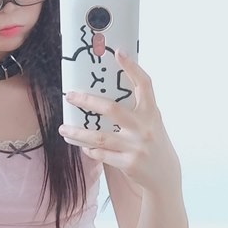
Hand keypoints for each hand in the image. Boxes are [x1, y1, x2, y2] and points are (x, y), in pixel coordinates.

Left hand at [58, 51, 178, 192]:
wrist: (164, 175)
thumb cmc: (153, 143)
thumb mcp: (151, 122)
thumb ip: (136, 108)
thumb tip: (109, 88)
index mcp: (151, 112)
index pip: (144, 84)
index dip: (132, 67)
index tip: (119, 52)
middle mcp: (145, 128)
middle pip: (112, 110)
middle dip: (87, 101)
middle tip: (70, 96)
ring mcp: (136, 146)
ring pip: (100, 137)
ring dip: (78, 133)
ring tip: (63, 129)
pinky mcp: (129, 163)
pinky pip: (102, 154)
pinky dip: (89, 149)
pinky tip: (82, 146)